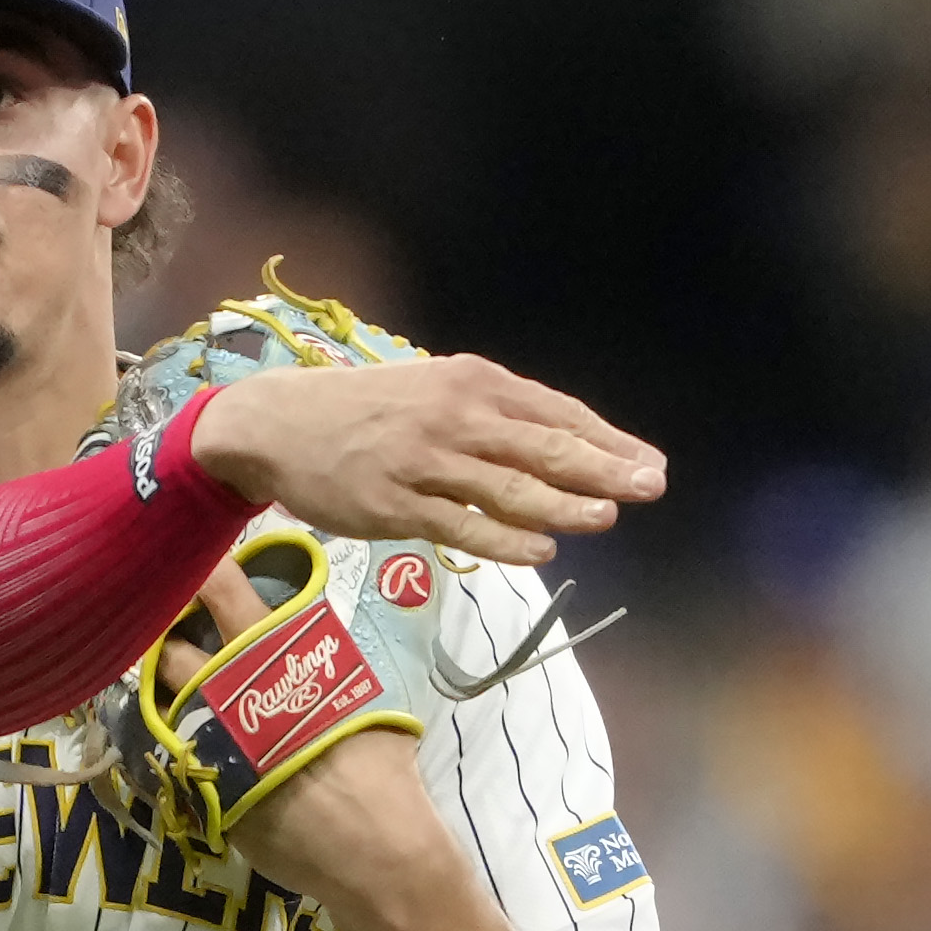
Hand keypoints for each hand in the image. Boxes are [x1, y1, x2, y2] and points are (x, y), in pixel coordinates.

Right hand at [188, 354, 662, 567]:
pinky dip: (505, 538)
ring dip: (563, 503)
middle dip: (603, 468)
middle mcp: (454, 415)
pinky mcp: (395, 505)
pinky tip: (542, 549)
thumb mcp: (435, 388)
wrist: (280, 424)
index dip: (608, 440)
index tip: (650, 464)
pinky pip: (461, 525)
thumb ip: (495, 415)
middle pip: (543, 445)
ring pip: (508, 487)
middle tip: (649, 488)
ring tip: (606, 517)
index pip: (555, 412)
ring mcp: (424, 461)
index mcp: (471, 381)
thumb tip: (565, 447)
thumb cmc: (369, 410)